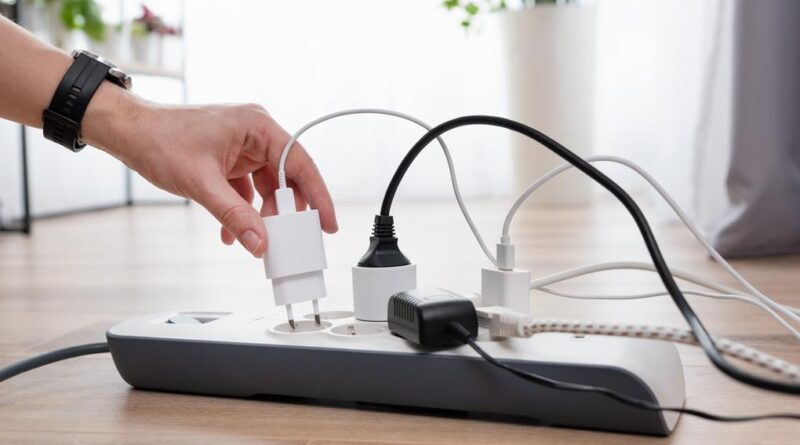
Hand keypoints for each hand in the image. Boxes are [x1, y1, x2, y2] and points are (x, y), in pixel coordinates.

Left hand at [83, 85, 336, 257]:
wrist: (127, 133)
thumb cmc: (159, 140)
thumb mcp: (202, 183)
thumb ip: (235, 215)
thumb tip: (259, 242)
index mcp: (256, 126)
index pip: (299, 163)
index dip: (317, 195)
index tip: (326, 222)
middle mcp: (254, 133)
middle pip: (286, 177)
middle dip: (286, 211)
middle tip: (290, 239)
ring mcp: (242, 146)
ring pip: (267, 187)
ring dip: (262, 215)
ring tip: (258, 238)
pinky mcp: (229, 159)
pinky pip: (247, 189)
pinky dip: (243, 211)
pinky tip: (233, 232)